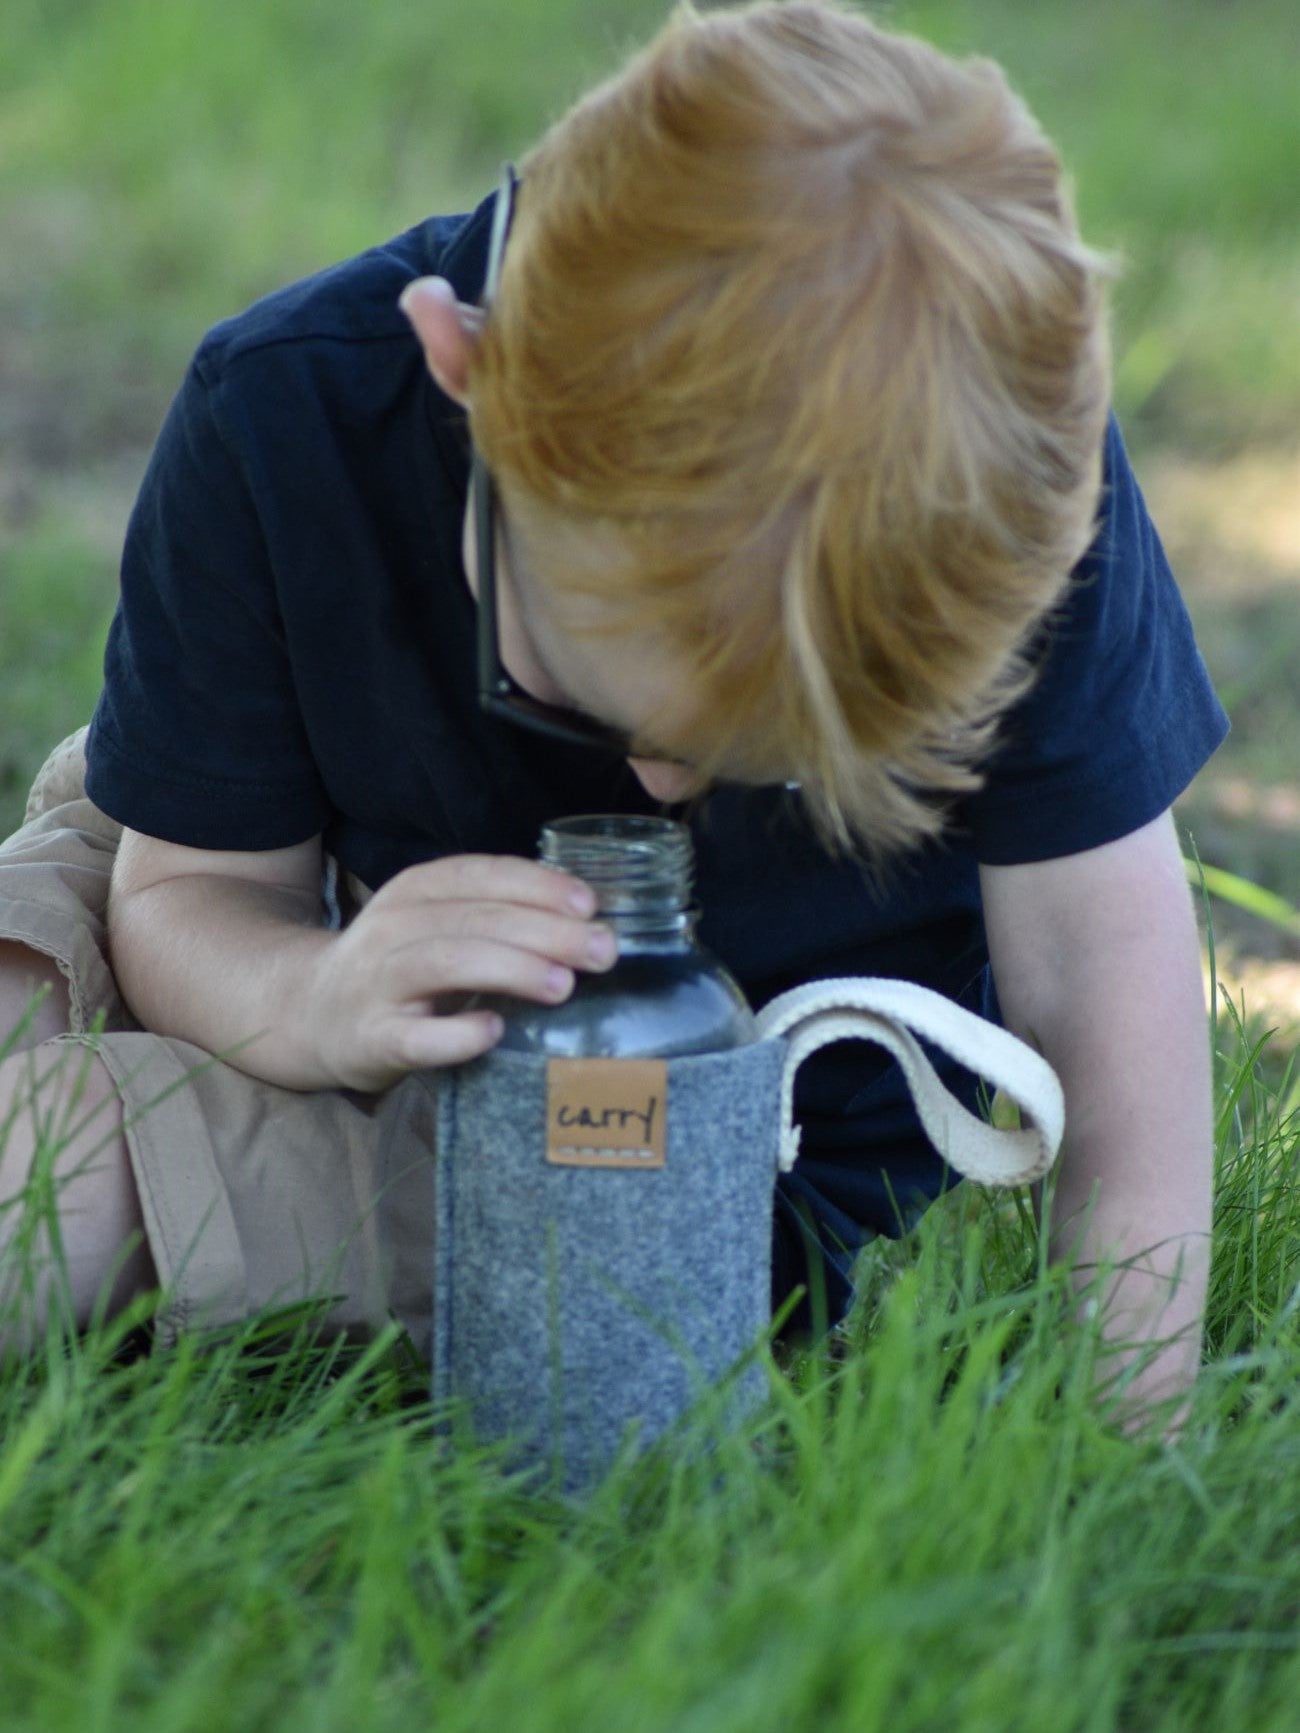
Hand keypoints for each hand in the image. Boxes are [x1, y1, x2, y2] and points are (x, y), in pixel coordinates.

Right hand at [305, 854, 614, 1090]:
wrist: (311, 1013)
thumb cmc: (400, 968)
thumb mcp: (440, 924)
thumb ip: (498, 916)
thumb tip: (590, 923)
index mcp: (417, 890)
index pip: (482, 875)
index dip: (539, 885)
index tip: (591, 905)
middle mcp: (395, 927)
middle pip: (475, 918)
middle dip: (546, 931)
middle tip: (603, 951)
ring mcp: (379, 982)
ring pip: (446, 962)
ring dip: (511, 969)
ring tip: (564, 986)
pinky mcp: (371, 1038)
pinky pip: (415, 1037)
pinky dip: (457, 1034)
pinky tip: (495, 1031)